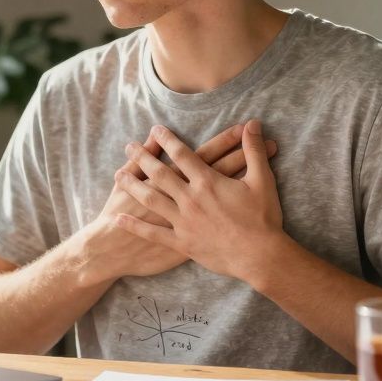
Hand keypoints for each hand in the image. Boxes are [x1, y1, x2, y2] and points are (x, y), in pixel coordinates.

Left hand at [114, 120, 285, 282]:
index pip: (182, 154)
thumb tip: (254, 124)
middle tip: (128, 146)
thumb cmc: (263, 218)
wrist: (260, 256)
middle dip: (142, 158)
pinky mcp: (182, 243)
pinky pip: (153, 233)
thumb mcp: (262, 180)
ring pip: (151, 199)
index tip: (155, 130)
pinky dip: (134, 225)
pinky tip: (119, 218)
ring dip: (132, 185)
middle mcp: (190, 199)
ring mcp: (183, 221)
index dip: (167, 140)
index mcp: (207, 182)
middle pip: (160, 174)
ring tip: (118, 174)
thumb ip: (254, 151)